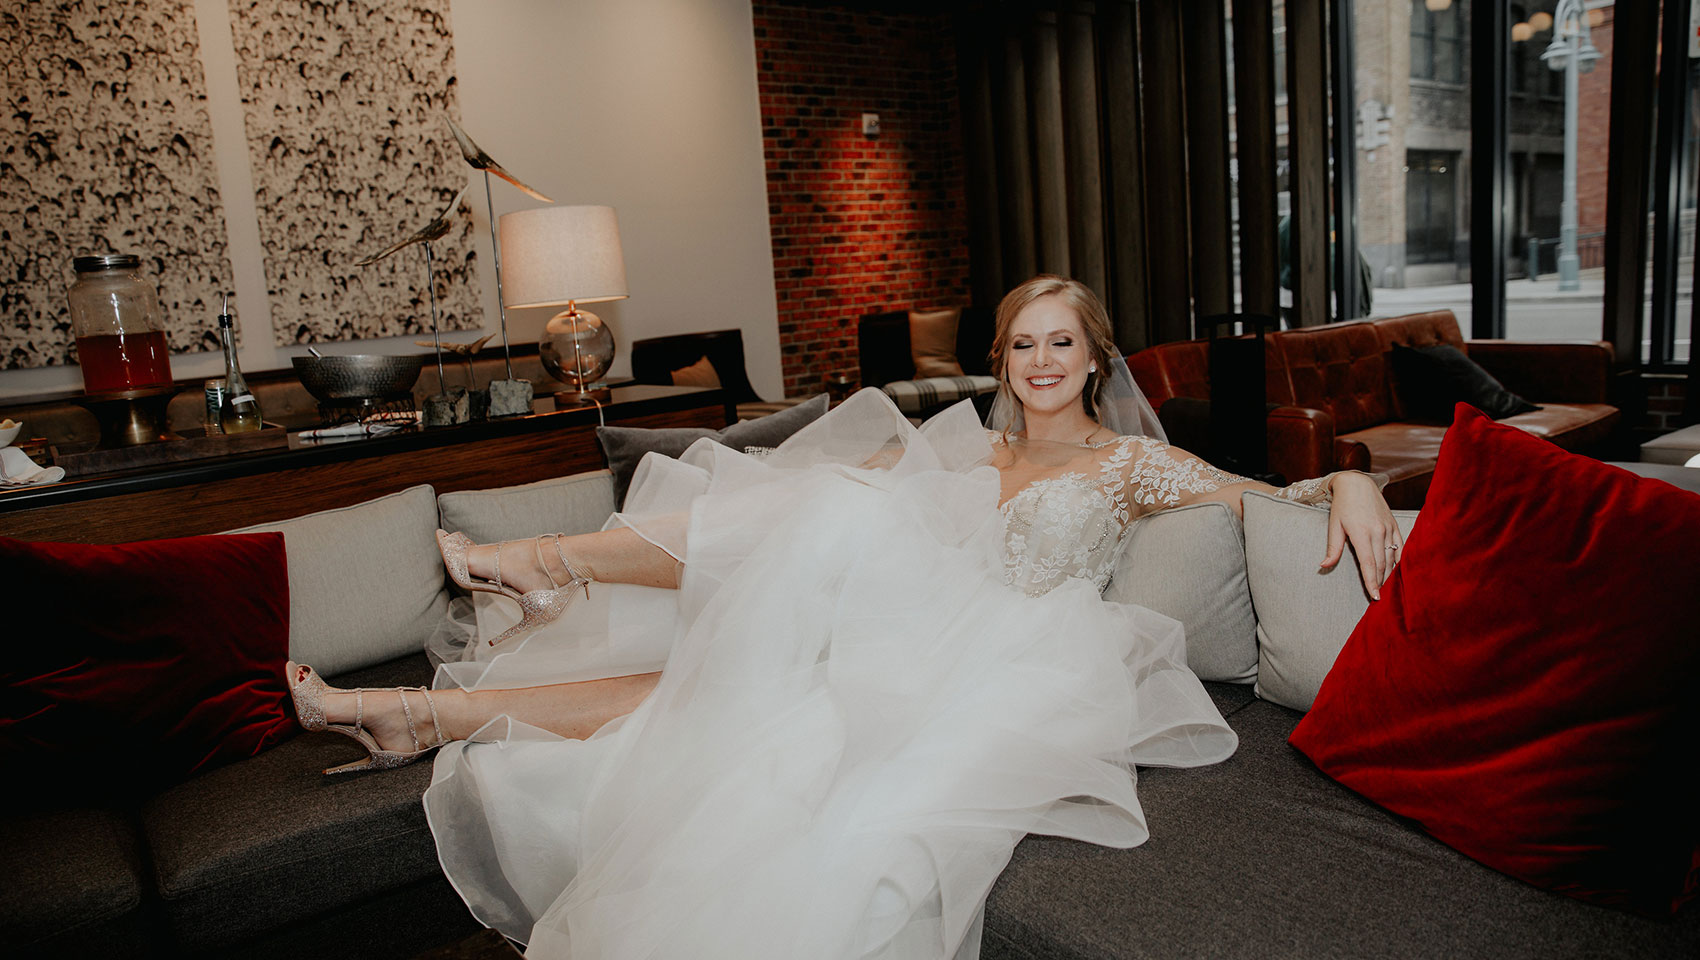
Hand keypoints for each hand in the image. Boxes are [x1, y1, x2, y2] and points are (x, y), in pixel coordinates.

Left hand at [1320, 472, 1400, 599]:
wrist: (1357, 484)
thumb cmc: (1342, 506)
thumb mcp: (1334, 526)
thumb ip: (1332, 548)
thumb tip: (1323, 566)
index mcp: (1361, 533)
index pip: (1369, 565)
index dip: (1372, 583)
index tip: (1375, 598)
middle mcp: (1378, 532)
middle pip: (1382, 565)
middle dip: (1381, 583)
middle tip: (1379, 598)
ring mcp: (1389, 528)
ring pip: (1392, 558)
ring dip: (1390, 575)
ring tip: (1387, 589)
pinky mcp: (1394, 525)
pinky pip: (1401, 547)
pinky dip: (1400, 561)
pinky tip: (1399, 573)